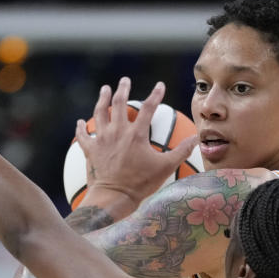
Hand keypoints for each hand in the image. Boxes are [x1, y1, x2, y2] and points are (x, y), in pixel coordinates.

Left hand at [75, 76, 196, 208]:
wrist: (113, 197)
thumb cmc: (141, 183)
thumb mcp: (166, 167)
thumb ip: (182, 151)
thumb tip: (196, 139)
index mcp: (136, 134)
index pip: (148, 108)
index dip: (155, 95)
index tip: (160, 85)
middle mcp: (117, 131)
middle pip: (119, 103)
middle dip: (123, 89)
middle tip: (125, 80)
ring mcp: (101, 139)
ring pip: (100, 112)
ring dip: (102, 99)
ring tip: (105, 89)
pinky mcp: (90, 149)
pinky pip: (83, 135)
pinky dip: (81, 127)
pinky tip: (81, 122)